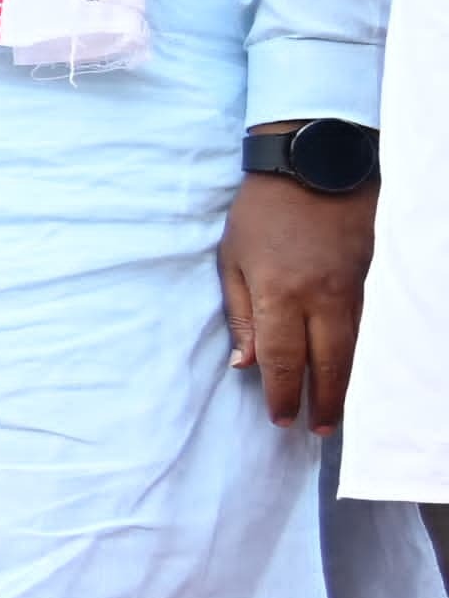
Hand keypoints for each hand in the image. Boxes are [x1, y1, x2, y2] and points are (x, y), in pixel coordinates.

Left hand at [219, 166, 371, 430]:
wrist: (316, 166)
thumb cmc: (261, 211)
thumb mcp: (232, 258)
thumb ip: (240, 313)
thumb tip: (246, 363)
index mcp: (279, 293)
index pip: (283, 359)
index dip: (284, 393)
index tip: (282, 419)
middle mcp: (320, 297)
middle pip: (326, 363)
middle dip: (323, 401)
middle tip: (318, 430)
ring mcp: (349, 289)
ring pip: (350, 349)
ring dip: (343, 384)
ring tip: (334, 412)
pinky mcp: (364, 279)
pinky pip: (361, 327)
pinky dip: (354, 354)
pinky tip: (348, 369)